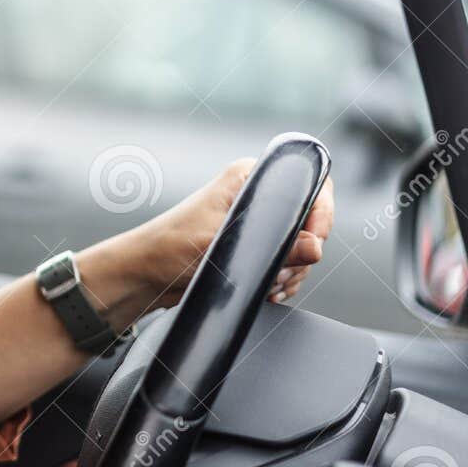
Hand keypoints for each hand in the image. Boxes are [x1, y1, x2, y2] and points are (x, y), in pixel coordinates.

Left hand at [129, 158, 332, 307]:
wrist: (147, 273)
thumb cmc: (171, 247)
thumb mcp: (225, 244)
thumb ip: (276, 246)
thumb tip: (315, 247)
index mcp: (249, 177)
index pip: (310, 182)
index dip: (321, 213)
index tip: (314, 241)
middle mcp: (257, 195)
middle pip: (310, 221)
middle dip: (302, 253)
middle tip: (281, 271)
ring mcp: (257, 222)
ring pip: (302, 247)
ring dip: (291, 270)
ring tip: (268, 282)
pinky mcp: (253, 246)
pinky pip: (287, 263)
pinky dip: (283, 280)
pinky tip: (268, 289)